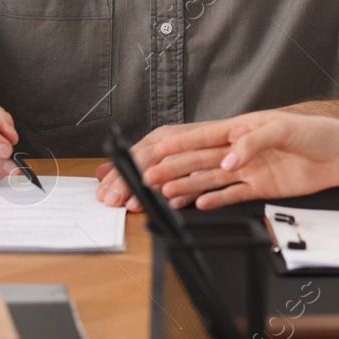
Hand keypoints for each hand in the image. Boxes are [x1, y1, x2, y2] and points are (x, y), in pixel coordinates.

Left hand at [92, 120, 213, 210]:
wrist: (238, 135)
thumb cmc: (195, 147)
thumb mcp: (160, 152)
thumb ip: (131, 163)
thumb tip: (100, 173)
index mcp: (161, 137)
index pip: (133, 156)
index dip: (118, 176)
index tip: (104, 195)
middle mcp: (176, 141)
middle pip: (148, 159)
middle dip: (131, 182)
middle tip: (119, 201)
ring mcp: (197, 149)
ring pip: (174, 166)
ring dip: (158, 185)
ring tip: (140, 201)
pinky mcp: (218, 162)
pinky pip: (203, 179)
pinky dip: (188, 193)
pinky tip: (175, 203)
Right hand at [94, 111, 338, 210]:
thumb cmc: (319, 132)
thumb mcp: (286, 129)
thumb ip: (253, 142)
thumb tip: (227, 159)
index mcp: (241, 128)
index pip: (200, 137)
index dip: (174, 147)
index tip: (150, 154)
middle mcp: (239, 149)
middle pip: (195, 160)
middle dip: (167, 169)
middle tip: (142, 180)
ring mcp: (247, 169)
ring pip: (205, 179)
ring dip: (181, 186)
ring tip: (158, 194)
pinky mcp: (260, 186)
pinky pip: (228, 195)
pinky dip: (210, 199)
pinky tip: (194, 204)